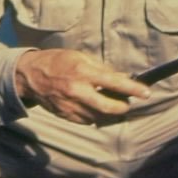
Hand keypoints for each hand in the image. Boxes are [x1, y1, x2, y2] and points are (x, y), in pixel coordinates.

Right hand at [15, 49, 149, 123]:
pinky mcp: (66, 116)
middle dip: (123, 107)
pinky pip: (88, 120)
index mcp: (83, 72)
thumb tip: (123, 78)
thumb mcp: (81, 57)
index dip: (133, 89)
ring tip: (114, 104)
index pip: (114, 82)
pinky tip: (97, 108)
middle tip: (127, 103)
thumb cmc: (58, 61)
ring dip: (111, 113)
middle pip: (108, 107)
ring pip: (100, 117)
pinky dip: (97, 116)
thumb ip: (103, 69)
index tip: (147, 93)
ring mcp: (71, 106)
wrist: (30, 75)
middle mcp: (77, 91)